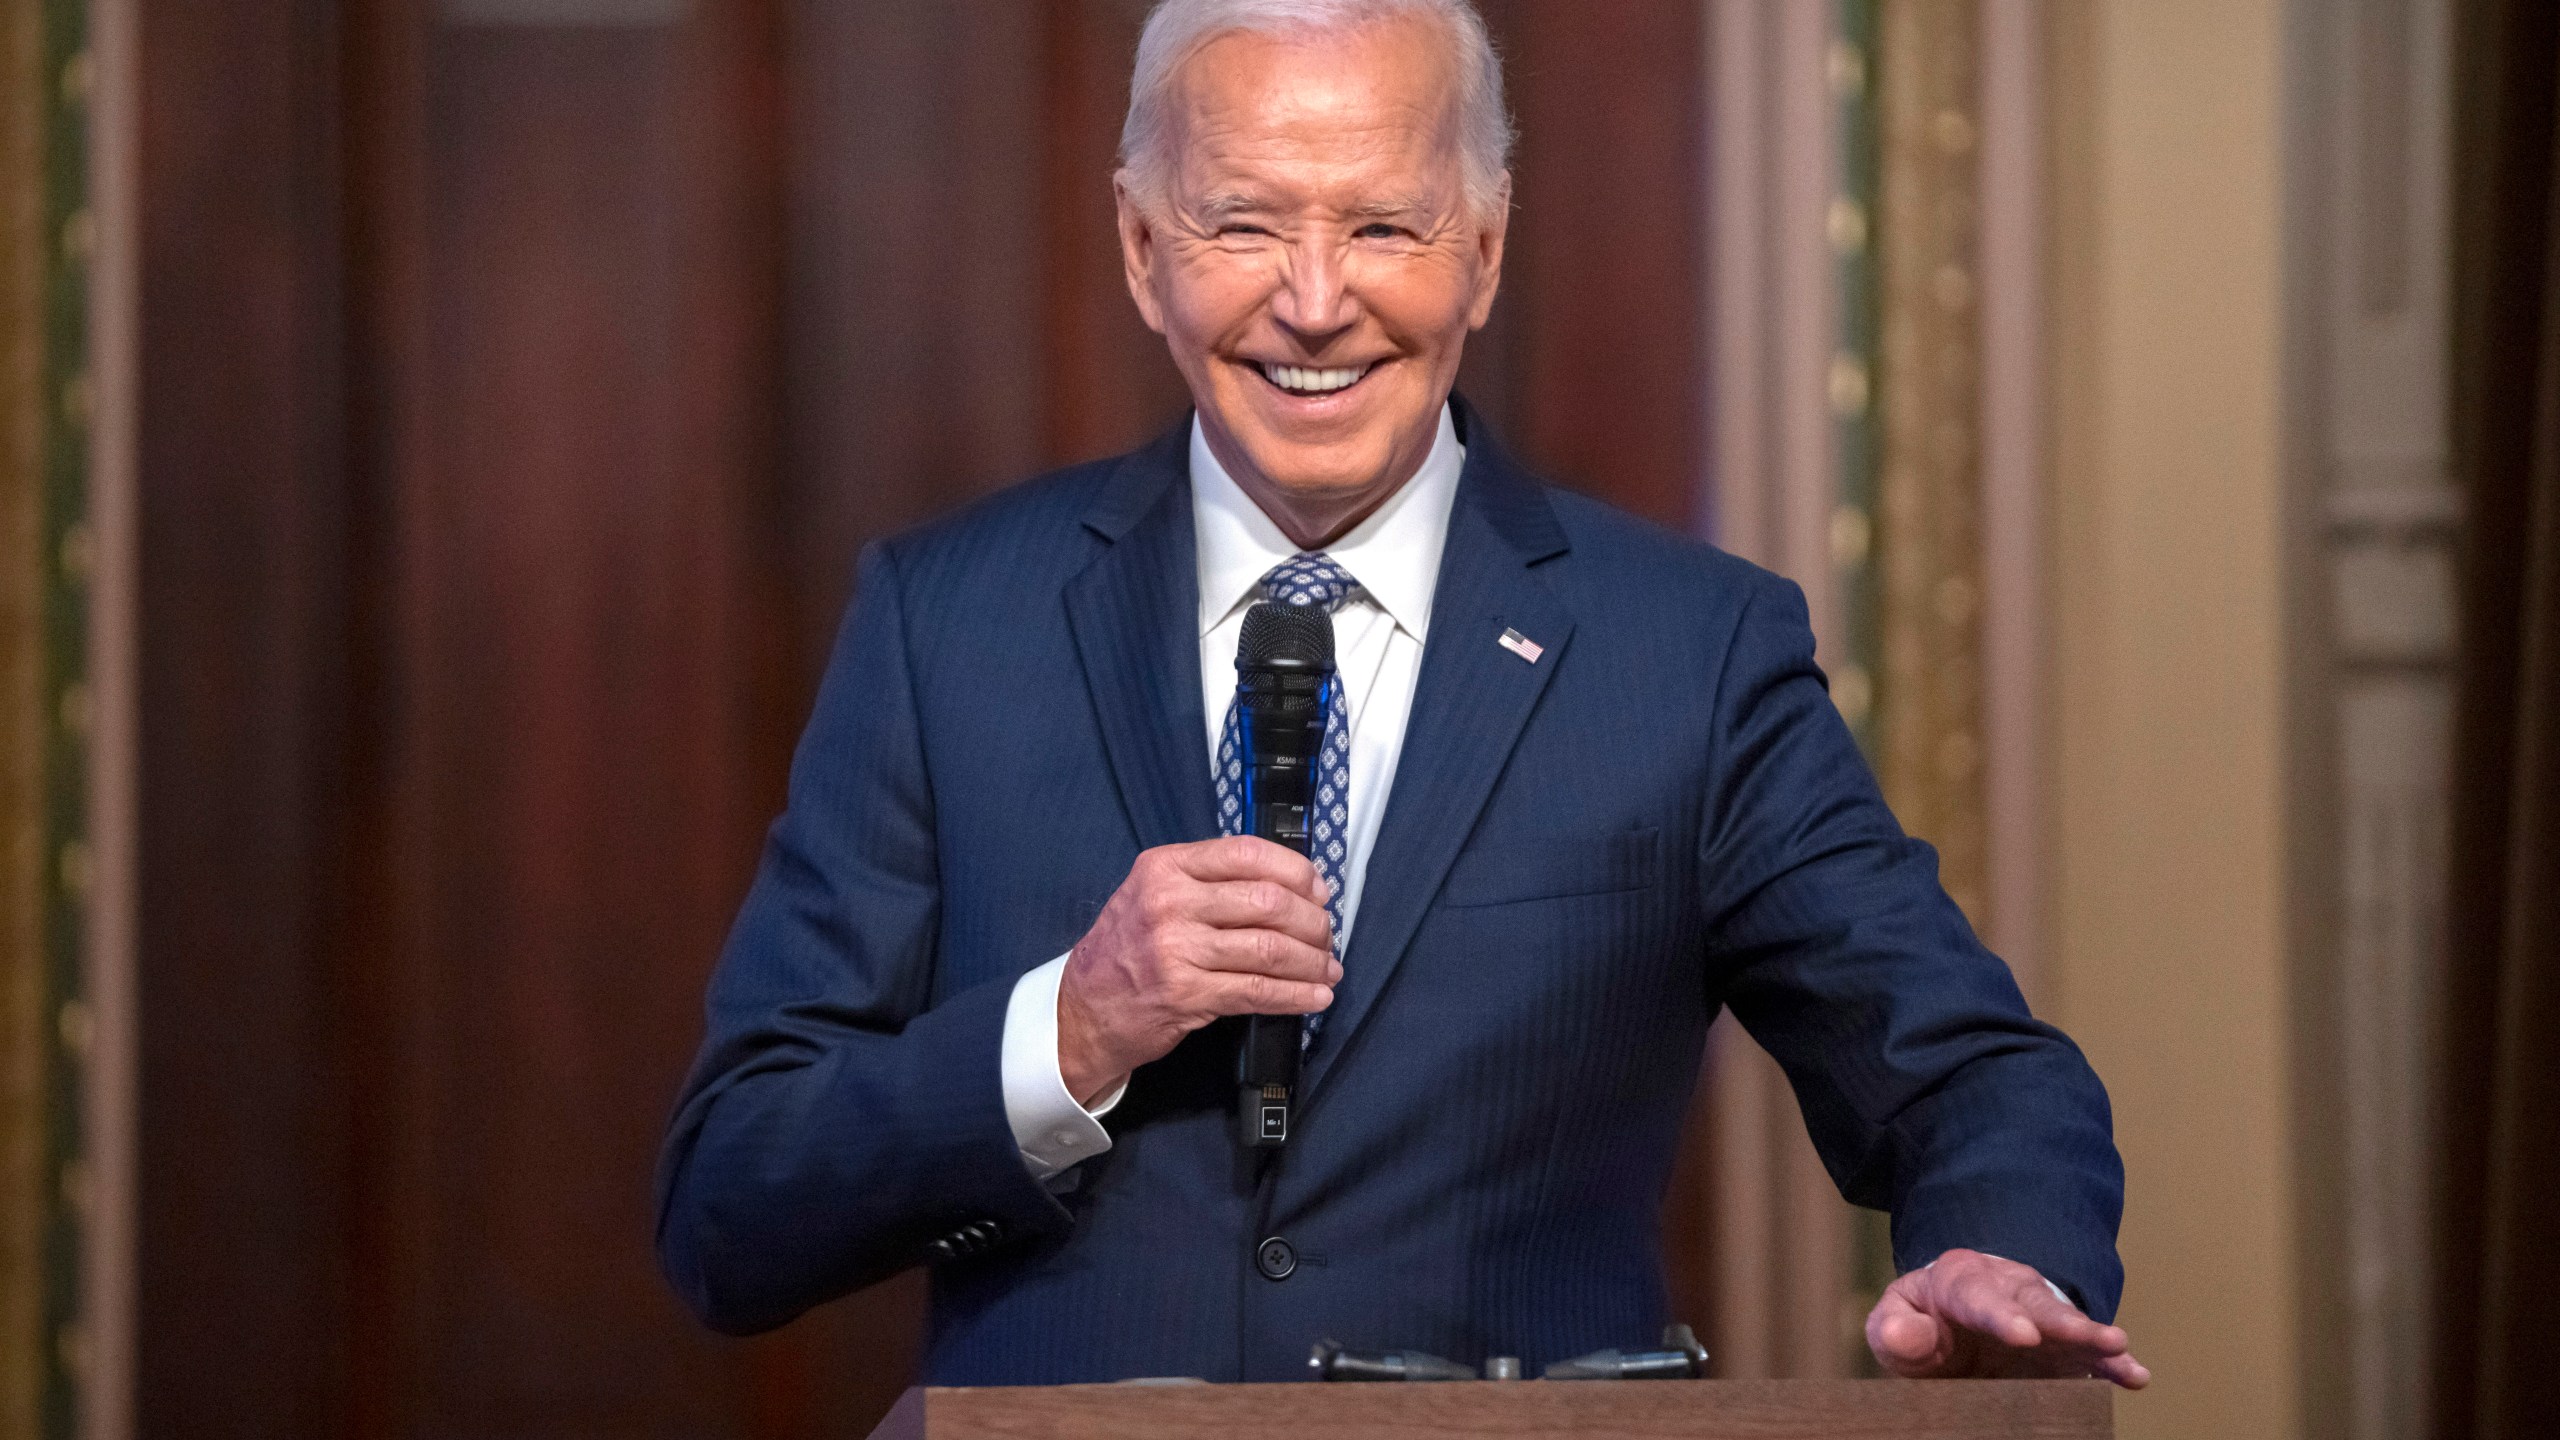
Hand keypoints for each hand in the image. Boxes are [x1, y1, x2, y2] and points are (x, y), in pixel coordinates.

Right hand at [1057, 836, 1338, 1105]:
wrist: (1083, 1009)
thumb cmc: (1125, 950)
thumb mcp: (1152, 894)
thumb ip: (1208, 882)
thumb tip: (1288, 886)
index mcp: (1165, 867)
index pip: (1247, 853)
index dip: (1295, 871)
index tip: (1318, 890)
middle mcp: (1170, 903)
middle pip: (1268, 901)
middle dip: (1312, 921)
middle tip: (1325, 936)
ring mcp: (1177, 949)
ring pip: (1269, 948)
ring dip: (1311, 961)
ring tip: (1327, 968)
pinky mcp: (1187, 994)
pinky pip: (1258, 990)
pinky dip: (1296, 995)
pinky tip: (1315, 996)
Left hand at [1865, 1248, 2149, 1387]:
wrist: (1952, 1326)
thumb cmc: (1923, 1324)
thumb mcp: (1897, 1321)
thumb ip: (1895, 1328)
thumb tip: (1902, 1333)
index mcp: (1960, 1280)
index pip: (1978, 1296)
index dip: (2001, 1315)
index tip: (2024, 1336)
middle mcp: (2009, 1290)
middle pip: (2035, 1302)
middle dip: (2060, 1320)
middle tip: (2084, 1335)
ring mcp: (2042, 1318)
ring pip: (2069, 1323)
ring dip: (2094, 1337)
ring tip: (2119, 1349)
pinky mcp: (2064, 1349)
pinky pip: (2091, 1354)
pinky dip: (2113, 1364)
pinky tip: (2134, 1375)